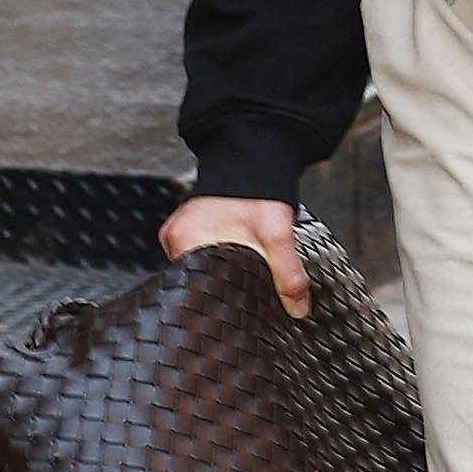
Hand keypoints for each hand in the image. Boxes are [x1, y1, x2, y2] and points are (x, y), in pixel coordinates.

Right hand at [157, 195, 309, 317]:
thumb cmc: (257, 193)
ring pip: (201, 271)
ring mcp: (181, 236)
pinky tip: (234, 264)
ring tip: (242, 275)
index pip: (194, 287)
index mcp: (184, 240)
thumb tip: (296, 308)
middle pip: (198, 281)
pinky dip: (220, 263)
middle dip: (224, 289)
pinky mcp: (190, 233)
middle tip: (247, 292)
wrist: (254, 163)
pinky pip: (202, 259)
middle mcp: (175, 239)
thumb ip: (289, 275)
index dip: (220, 300)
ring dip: (223, 276)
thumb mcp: (277, 235)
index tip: (238, 308)